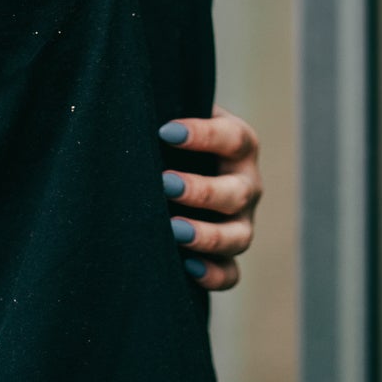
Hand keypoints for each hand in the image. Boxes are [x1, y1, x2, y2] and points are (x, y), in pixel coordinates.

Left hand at [159, 104, 261, 291]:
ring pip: (238, 237)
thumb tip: (136, 107)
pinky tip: (186, 266)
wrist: (181, 164)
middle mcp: (246, 183)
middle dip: (202, 191)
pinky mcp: (229, 254)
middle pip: (238, 192)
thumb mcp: (179, 117)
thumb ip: (168, 108)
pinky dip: (213, 274)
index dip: (203, 135)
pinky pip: (231, 274)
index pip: (232, 138)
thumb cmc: (175, 135)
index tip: (165, 131)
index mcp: (240, 144)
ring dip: (207, 236)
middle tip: (166, 183)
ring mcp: (241, 222)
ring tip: (173, 230)